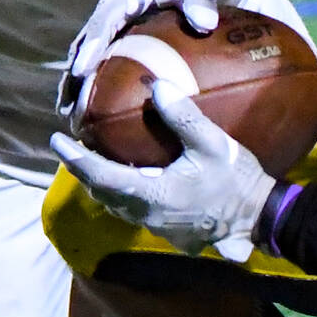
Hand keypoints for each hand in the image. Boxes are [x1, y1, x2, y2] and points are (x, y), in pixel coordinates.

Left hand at [52, 88, 275, 262]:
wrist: (259, 217)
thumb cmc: (236, 180)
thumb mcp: (212, 144)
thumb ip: (183, 117)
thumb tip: (157, 86)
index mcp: (153, 194)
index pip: (102, 175)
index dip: (76, 158)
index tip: (57, 140)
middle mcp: (147, 215)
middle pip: (103, 193)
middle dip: (84, 171)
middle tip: (71, 147)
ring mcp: (157, 226)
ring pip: (116, 205)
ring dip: (101, 183)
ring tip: (93, 159)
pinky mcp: (169, 231)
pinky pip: (132, 211)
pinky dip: (120, 193)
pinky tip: (128, 177)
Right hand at [61, 0, 239, 104]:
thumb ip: (202, 0)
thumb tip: (205, 24)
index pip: (105, 20)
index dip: (92, 46)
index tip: (81, 72)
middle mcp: (112, 5)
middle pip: (87, 39)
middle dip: (75, 73)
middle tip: (68, 107)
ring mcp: (112, 16)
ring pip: (85, 47)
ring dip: (75, 78)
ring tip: (67, 112)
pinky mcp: (117, 26)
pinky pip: (97, 50)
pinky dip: (88, 74)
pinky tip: (85, 101)